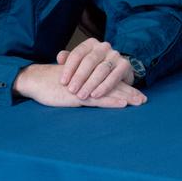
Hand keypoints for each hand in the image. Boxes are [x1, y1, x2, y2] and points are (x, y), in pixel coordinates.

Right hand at [14, 63, 145, 107]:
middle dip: (130, 93)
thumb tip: (97, 90)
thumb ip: (85, 83)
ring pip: (109, 92)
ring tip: (139, 102)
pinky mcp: (78, 96)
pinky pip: (97, 99)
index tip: (139, 94)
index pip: (111, 80)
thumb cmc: (54, 82)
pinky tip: (122, 104)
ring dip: (126, 97)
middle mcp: (90, 78)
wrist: (37, 80)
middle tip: (144, 100)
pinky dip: (111, 102)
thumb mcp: (72, 82)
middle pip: (114, 86)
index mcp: (90, 75)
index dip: (125, 87)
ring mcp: (85, 87)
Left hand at [55, 37, 133, 99]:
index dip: (69, 68)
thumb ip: (68, 60)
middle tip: (71, 90)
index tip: (63, 82)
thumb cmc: (92, 69)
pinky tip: (96, 95)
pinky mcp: (125, 65)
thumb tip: (60, 57)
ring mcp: (115, 55)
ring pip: (101, 69)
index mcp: (90, 44)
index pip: (77, 54)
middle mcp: (104, 46)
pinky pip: (114, 76)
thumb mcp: (79, 63)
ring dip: (91, 84)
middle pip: (89, 61)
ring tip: (82, 95)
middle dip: (79, 77)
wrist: (115, 72)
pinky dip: (104, 86)